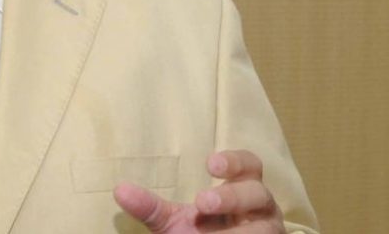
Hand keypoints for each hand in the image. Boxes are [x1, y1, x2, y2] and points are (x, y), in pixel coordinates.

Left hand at [114, 150, 284, 232]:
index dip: (234, 161)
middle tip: (202, 202)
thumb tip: (119, 190)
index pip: (250, 164)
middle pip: (258, 192)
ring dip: (238, 232)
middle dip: (231, 196)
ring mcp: (268, 230)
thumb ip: (151, 208)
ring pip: (264, 227)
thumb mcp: (173, 222)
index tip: (210, 164)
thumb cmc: (199, 233)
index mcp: (242, 187)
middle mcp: (261, 207)